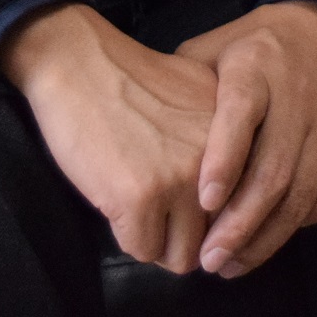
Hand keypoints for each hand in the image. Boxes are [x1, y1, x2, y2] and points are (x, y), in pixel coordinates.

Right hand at [0, 3, 220, 272]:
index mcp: (235, 136)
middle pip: (213, 238)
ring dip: (156, 240)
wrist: (77, 61)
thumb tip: (221, 203)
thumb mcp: (194, 98)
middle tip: (154, 211)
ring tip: (135, 209)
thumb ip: (218, 143)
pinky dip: (125, 235)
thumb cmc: (127, 79)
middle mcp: (219, 160)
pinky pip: (142, 249)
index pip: (239, 207)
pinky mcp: (142, 197)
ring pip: (181, 255)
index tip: (184, 204)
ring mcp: (181, 179)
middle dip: (182, 234)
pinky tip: (113, 201)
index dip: (208, 215)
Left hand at [174, 0, 316, 278]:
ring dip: (265, 237)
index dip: (224, 160)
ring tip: (232, 263)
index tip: (204, 201)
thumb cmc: (262, 45)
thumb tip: (151, 135)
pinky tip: (268, 238)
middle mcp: (300, 96)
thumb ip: (186, 87)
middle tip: (210, 258)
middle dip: (240, 222)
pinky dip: (296, 225)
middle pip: (274, 170)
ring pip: (301, 194)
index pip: (241, 115)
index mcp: (257, 66)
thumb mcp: (218, 47)